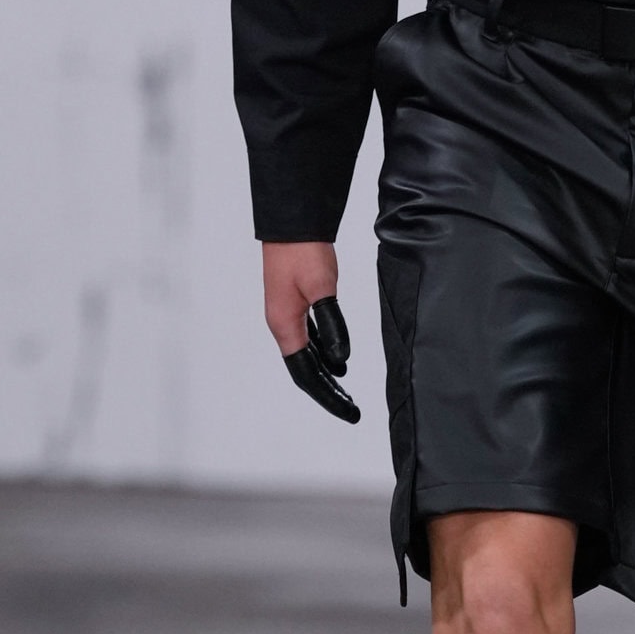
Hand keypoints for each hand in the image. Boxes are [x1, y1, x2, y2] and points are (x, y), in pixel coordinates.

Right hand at [261, 241, 359, 422]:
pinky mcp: (294, 302)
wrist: (291, 220)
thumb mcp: (322, 287)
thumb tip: (341, 359)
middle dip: (327, 391)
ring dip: (325, 373)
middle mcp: (283, 325)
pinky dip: (323, 353)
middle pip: (304, 370)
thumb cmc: (302, 251)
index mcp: (285, 326)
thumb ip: (332, 324)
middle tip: (351, 409)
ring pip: (306, 354)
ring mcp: (286, 314)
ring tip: (345, 391)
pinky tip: (336, 357)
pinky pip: (309, 338)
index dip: (327, 396)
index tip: (348, 412)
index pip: (306, 375)